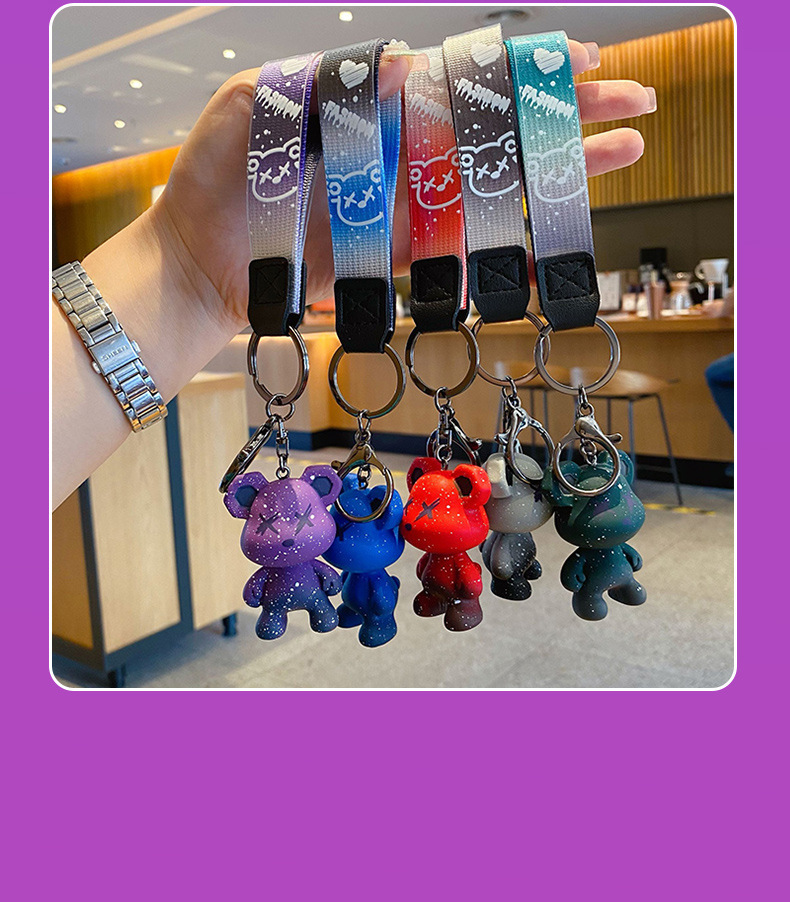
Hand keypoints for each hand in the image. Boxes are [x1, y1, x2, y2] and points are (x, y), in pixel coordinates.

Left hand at [154, 41, 654, 331]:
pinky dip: (514, 232)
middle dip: (570, 109)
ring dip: (563, 165)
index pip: (467, 72)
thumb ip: (328, 77)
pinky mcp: (405, 253)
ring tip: (627, 149)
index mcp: (377, 100)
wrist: (200, 262)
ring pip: (499, 177)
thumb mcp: (258, 104)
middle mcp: (405, 147)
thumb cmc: (220, 176)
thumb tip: (404, 61)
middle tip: (635, 101)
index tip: (585, 58)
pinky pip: (469, 240)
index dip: (527, 66)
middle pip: (501, 122)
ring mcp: (410, 202)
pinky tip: (559, 219)